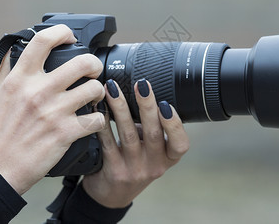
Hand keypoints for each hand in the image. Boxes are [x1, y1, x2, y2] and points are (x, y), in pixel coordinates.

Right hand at [0, 25, 105, 194]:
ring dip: (98, 92)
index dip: (62, 32)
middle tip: (93, 71)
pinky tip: (91, 121)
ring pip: (94, 88)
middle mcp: (38, 91)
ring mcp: (54, 112)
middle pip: (82, 62)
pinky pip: (97, 119)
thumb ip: (8, 71)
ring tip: (92, 98)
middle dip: (94, 64)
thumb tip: (13, 49)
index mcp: (20, 79)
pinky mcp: (66, 132)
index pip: (43, 41)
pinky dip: (98, 120)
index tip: (70, 38)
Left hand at [82, 78, 189, 207]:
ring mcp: (134, 170)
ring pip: (128, 135)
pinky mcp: (113, 171)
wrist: (112, 194)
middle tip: (141, 84)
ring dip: (120, 108)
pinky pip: (107, 142)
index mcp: (168, 158)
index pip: (180, 144)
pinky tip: (98, 107)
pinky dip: (102, 122)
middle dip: (147, 105)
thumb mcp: (151, 150)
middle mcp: (154, 166)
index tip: (166, 104)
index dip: (175, 124)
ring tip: (112, 88)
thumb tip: (142, 93)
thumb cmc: (134, 164)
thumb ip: (151, 128)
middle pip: (153, 133)